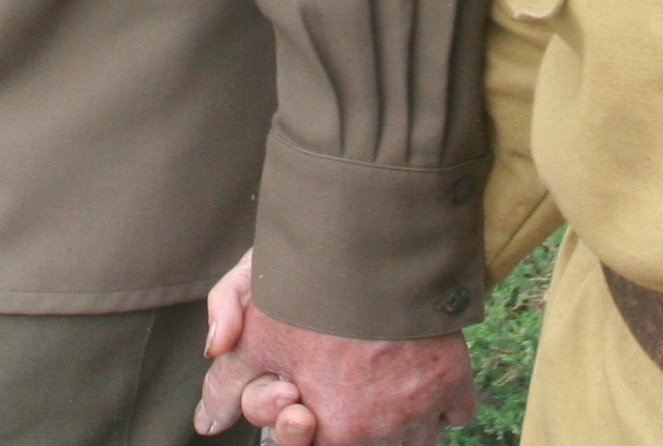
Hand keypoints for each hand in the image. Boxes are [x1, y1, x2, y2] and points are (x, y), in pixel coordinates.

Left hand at [197, 254, 473, 445]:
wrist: (376, 237)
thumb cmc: (307, 285)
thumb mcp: (253, 328)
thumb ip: (228, 383)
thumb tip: (206, 423)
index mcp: (329, 430)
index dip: (299, 421)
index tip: (297, 390)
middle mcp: (380, 432)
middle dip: (350, 418)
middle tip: (340, 372)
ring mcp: (422, 408)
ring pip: (414, 437)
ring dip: (397, 416)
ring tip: (378, 370)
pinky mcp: (455, 379)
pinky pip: (454, 412)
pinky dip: (441, 399)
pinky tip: (417, 368)